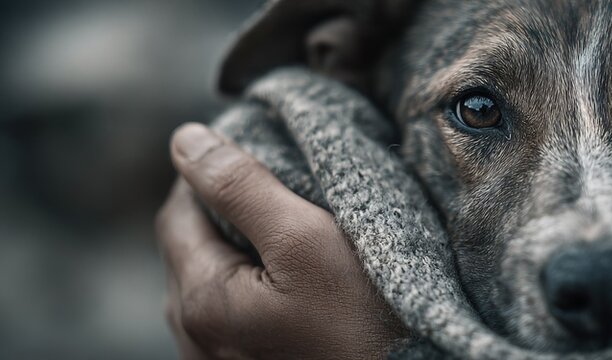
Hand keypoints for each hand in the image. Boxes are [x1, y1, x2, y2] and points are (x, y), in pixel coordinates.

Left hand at [156, 123, 405, 358]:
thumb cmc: (364, 322)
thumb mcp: (306, 238)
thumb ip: (241, 187)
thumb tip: (186, 140)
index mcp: (201, 302)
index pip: (177, 213)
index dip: (210, 175)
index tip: (258, 158)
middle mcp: (196, 338)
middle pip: (193, 249)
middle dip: (225, 214)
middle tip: (282, 195)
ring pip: (215, 281)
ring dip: (241, 250)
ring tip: (292, 236)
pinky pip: (234, 313)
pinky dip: (255, 285)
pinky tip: (294, 282)